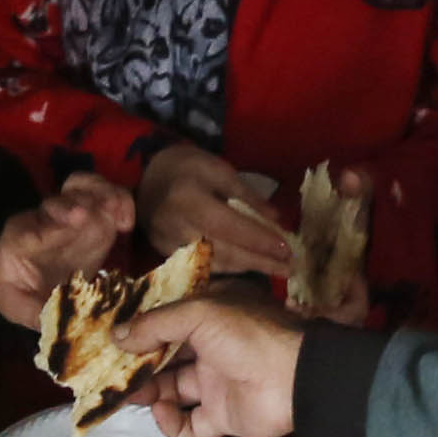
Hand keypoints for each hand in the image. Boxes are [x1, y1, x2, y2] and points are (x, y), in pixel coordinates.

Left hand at [0, 173, 134, 326]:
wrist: (35, 280)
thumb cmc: (21, 290)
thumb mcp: (16, 304)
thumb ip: (30, 312)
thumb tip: (53, 326)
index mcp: (19, 239)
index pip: (27, 228)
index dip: (46, 227)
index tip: (69, 226)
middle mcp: (45, 220)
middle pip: (58, 202)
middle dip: (73, 206)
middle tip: (88, 216)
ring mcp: (72, 215)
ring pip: (82, 189)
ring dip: (100, 195)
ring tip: (118, 214)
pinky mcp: (95, 216)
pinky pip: (106, 197)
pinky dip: (119, 202)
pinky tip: (127, 223)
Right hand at [114, 289, 310, 436]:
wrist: (295, 380)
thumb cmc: (246, 335)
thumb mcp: (199, 314)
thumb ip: (155, 325)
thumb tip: (116, 336)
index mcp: (211, 317)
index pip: (167, 322)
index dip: (139, 330)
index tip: (109, 339)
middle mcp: (212, 349)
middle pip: (166, 358)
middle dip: (138, 365)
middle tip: (109, 373)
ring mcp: (217, 384)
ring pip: (172, 390)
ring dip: (149, 393)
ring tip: (129, 394)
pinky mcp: (222, 417)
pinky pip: (189, 424)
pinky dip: (171, 423)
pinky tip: (162, 412)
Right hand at [138, 145, 300, 281]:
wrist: (147, 174)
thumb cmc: (188, 166)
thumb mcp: (220, 170)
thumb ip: (248, 196)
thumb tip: (278, 220)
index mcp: (189, 200)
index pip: (230, 227)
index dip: (259, 240)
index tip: (287, 249)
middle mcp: (177, 227)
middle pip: (225, 252)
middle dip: (260, 262)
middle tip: (289, 268)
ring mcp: (168, 244)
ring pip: (215, 263)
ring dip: (248, 269)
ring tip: (277, 270)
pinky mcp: (166, 254)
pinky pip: (202, 265)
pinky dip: (229, 268)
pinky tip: (250, 268)